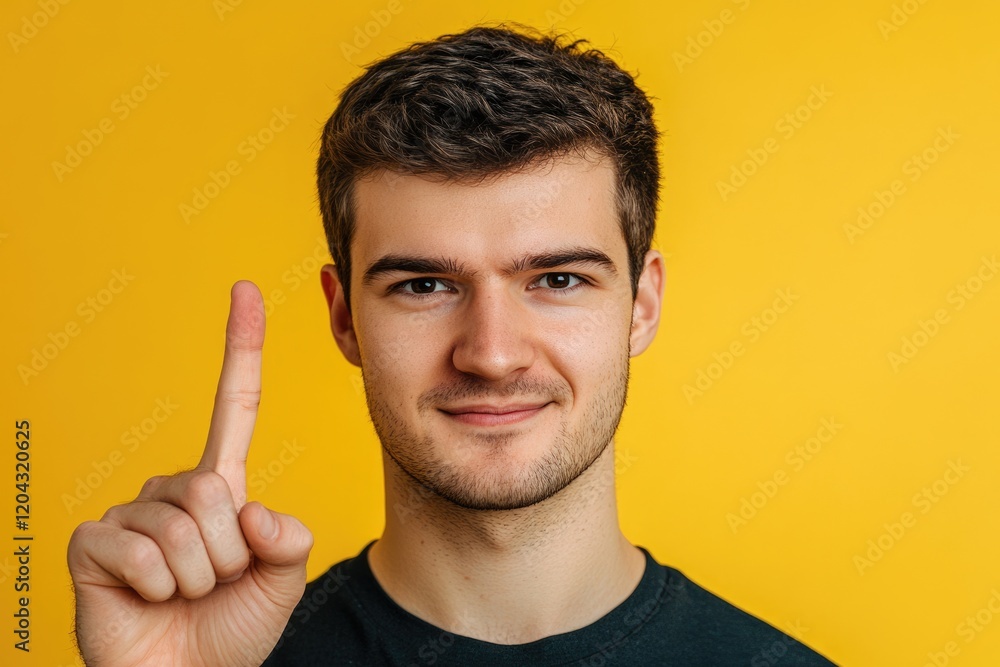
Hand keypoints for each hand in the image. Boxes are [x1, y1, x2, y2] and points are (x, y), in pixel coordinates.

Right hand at [67, 281, 312, 665]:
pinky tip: (147, 598)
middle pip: (214, 488)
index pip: (233, 406)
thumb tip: (245, 508)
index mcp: (221, 487)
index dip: (241, 348)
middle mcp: (173, 489)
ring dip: (196, 576)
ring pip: (184, 524)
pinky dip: (157, 587)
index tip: (245, 290)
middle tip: (212, 582)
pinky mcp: (92, 541)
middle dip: (226, 552)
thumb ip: (287, 536)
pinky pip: (142, 550)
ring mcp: (130, 511)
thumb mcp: (282, 577)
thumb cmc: (230, 627)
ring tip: (181, 594)